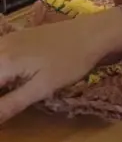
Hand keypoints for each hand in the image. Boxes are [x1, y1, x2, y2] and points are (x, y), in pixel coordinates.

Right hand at [0, 11, 121, 123]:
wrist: (92, 32)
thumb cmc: (70, 61)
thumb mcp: (43, 87)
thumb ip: (11, 103)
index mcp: (2, 61)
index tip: (4, 109)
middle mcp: (0, 47)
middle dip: (0, 94)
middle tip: (7, 105)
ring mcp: (7, 39)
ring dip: (2, 84)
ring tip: (9, 94)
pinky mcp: (16, 37)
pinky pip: (0, 54)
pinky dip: (3, 70)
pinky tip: (10, 81)